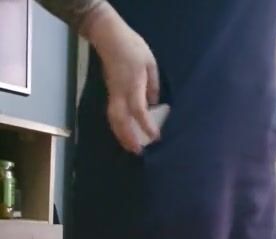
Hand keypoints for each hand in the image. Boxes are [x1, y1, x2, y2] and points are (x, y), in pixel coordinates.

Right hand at [86, 5, 159, 152]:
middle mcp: (120, 92)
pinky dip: (118, 128)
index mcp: (133, 84)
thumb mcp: (150, 64)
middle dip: (129, 137)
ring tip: (130, 148)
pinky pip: (112, 115)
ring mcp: (112, 94)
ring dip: (121, 136)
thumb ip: (153, 85)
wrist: (109, 37)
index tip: (155, 137)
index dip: (146, 125)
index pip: (138, 110)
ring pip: (113, 120)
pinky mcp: (109, 94)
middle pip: (121, 120)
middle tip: (138, 151)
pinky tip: (124, 135)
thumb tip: (155, 104)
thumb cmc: (133, 48)